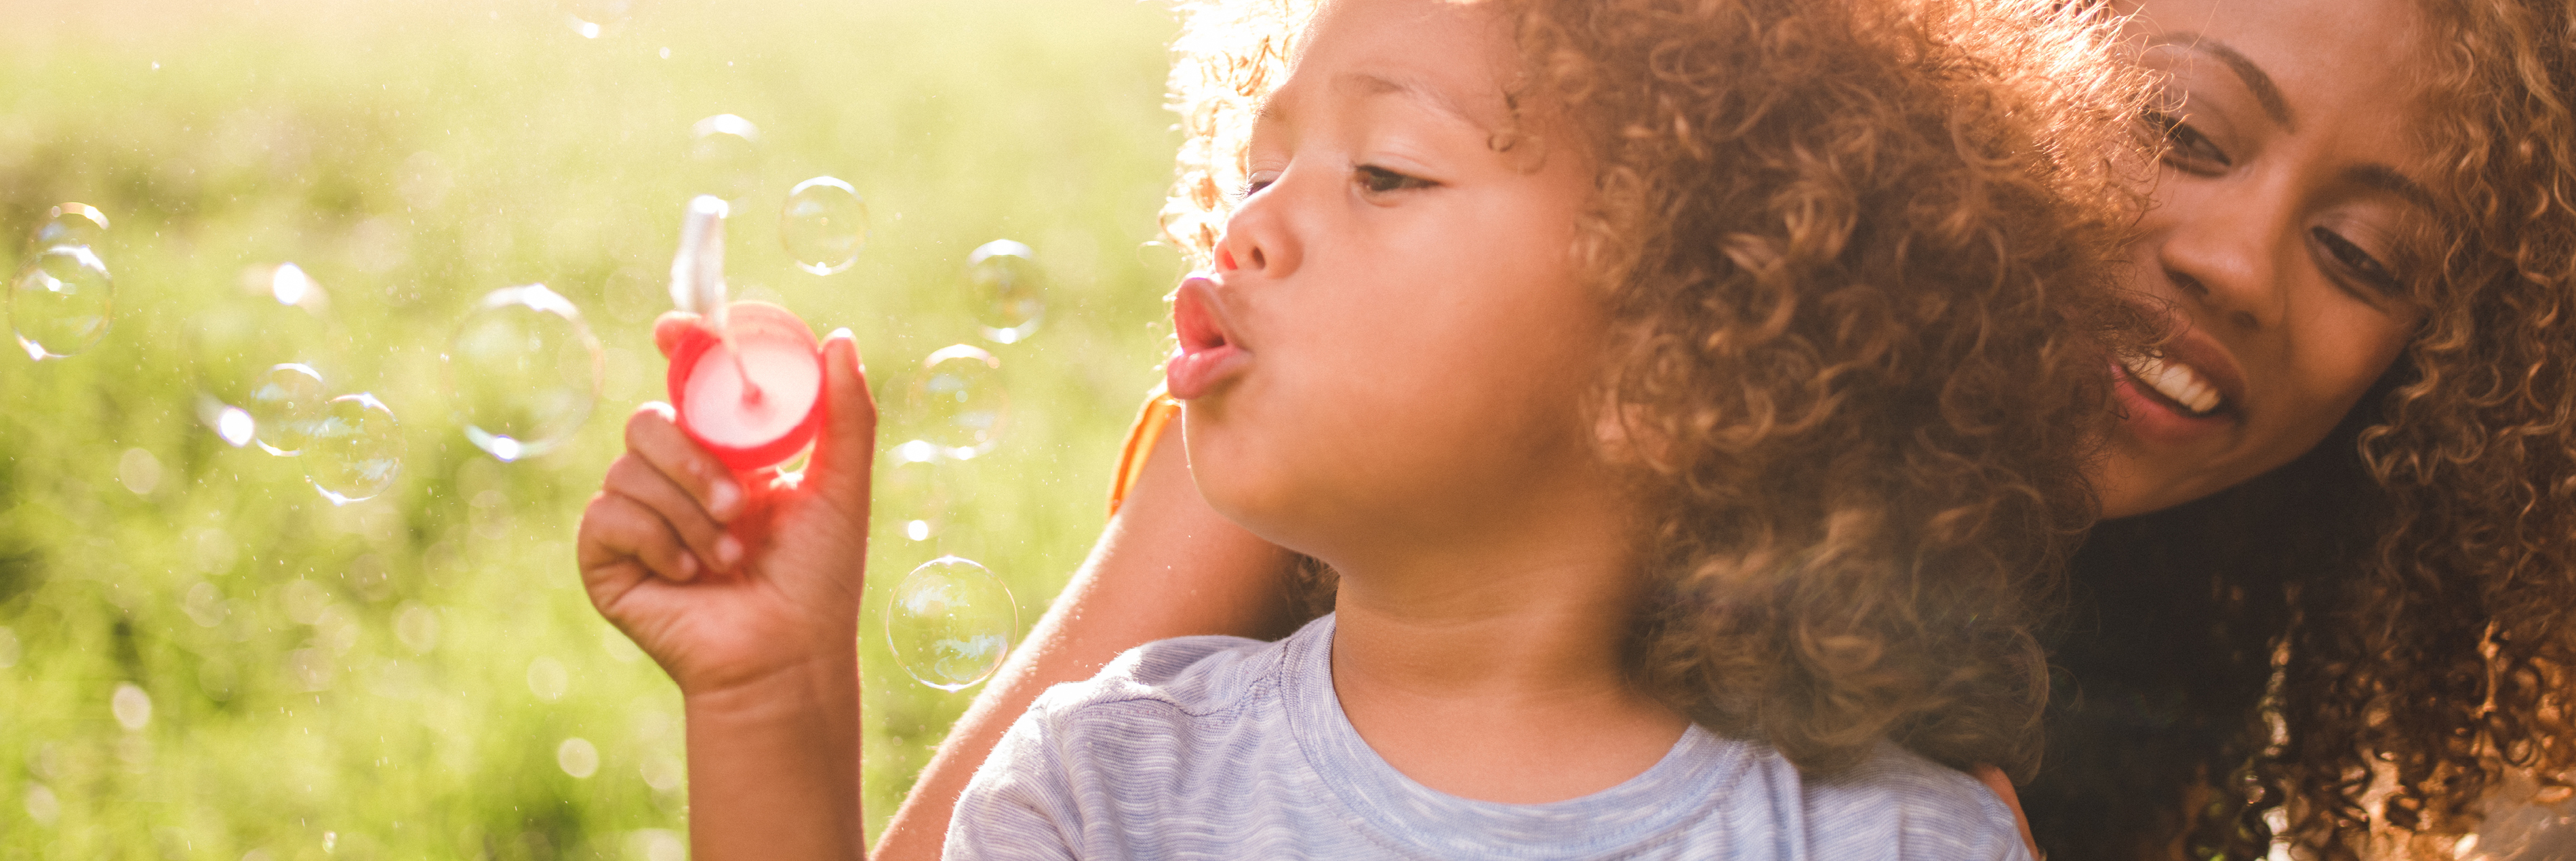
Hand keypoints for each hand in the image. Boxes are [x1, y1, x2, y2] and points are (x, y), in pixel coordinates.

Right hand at [575, 312, 876, 698]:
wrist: (785, 658)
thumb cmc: (819, 581)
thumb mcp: (840, 489)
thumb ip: (845, 415)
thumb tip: (840, 337)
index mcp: (726, 456)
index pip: (686, 388)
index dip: (676, 351)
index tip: (674, 331)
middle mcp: (677, 480)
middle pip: (648, 421)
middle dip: (692, 459)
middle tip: (737, 505)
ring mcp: (637, 519)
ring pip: (627, 469)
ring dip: (686, 514)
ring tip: (728, 559)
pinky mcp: (606, 560)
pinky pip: (606, 517)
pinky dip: (654, 541)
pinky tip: (687, 576)